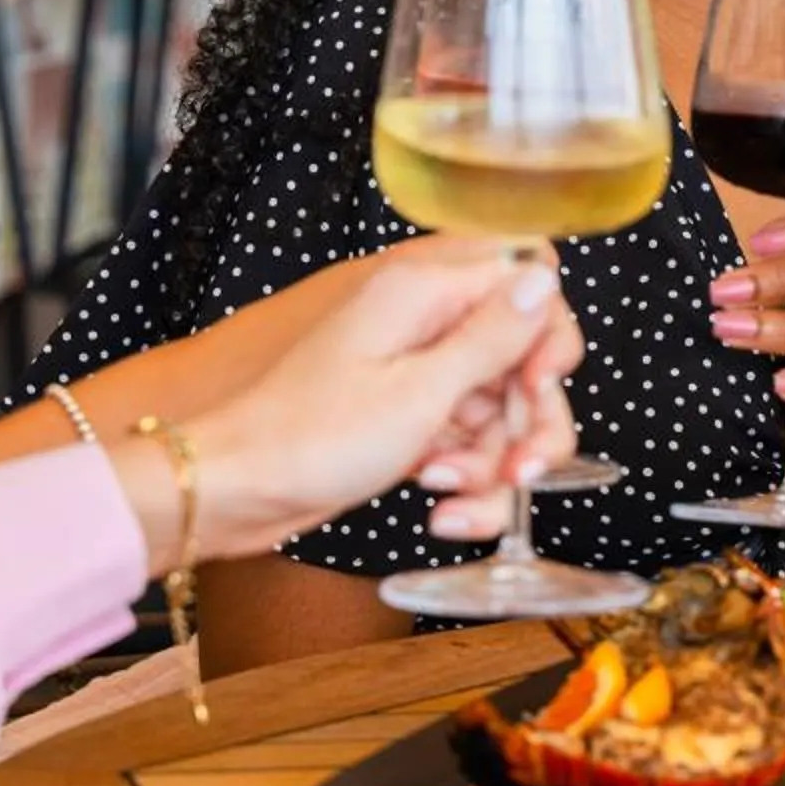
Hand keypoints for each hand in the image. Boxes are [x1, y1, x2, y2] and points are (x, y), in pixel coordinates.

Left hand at [187, 237, 580, 558]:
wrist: (236, 492)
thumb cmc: (311, 438)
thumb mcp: (419, 391)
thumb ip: (491, 336)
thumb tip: (544, 276)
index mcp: (423, 292)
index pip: (525, 279)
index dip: (548, 339)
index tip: (540, 390)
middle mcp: (424, 323)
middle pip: (522, 355)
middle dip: (531, 421)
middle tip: (520, 469)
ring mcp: (416, 373)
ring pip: (500, 409)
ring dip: (494, 462)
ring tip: (450, 493)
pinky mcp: (408, 418)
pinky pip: (467, 442)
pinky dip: (466, 479)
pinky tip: (441, 510)